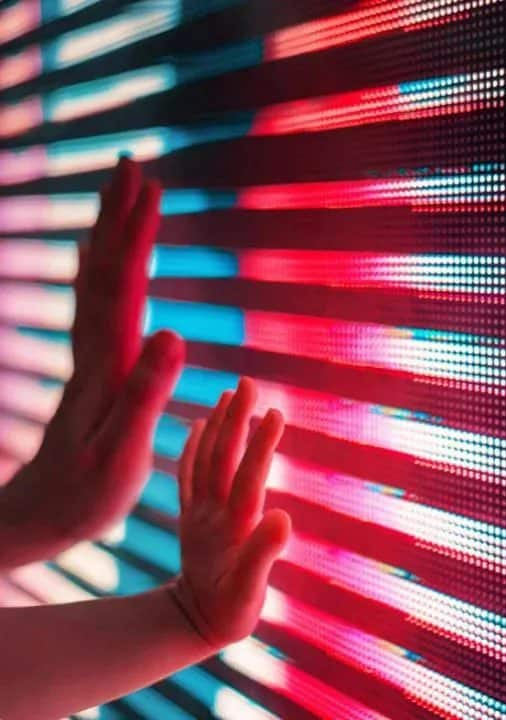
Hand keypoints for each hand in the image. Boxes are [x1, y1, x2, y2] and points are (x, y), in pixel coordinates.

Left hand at [0, 158, 184, 563]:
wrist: (38, 516)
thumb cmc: (85, 495)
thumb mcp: (120, 453)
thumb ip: (146, 392)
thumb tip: (173, 331)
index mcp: (106, 367)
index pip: (122, 288)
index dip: (135, 238)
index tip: (150, 189)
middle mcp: (93, 353)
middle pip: (103, 271)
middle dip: (116, 218)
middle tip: (131, 166)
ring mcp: (89, 359)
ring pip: (96, 283)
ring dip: (109, 236)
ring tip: (120, 196)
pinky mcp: (92, 371)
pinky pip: (93, 307)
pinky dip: (98, 271)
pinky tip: (99, 258)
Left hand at [168, 378, 290, 648]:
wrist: (190, 622)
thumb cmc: (229, 612)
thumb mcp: (249, 597)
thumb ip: (263, 557)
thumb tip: (284, 517)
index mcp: (231, 528)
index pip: (248, 478)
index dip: (262, 445)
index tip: (276, 411)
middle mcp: (211, 512)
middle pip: (223, 458)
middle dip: (237, 419)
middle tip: (248, 382)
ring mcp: (198, 510)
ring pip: (206, 459)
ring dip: (218, 424)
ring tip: (230, 393)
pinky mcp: (190, 512)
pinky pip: (188, 473)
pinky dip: (194, 446)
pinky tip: (201, 424)